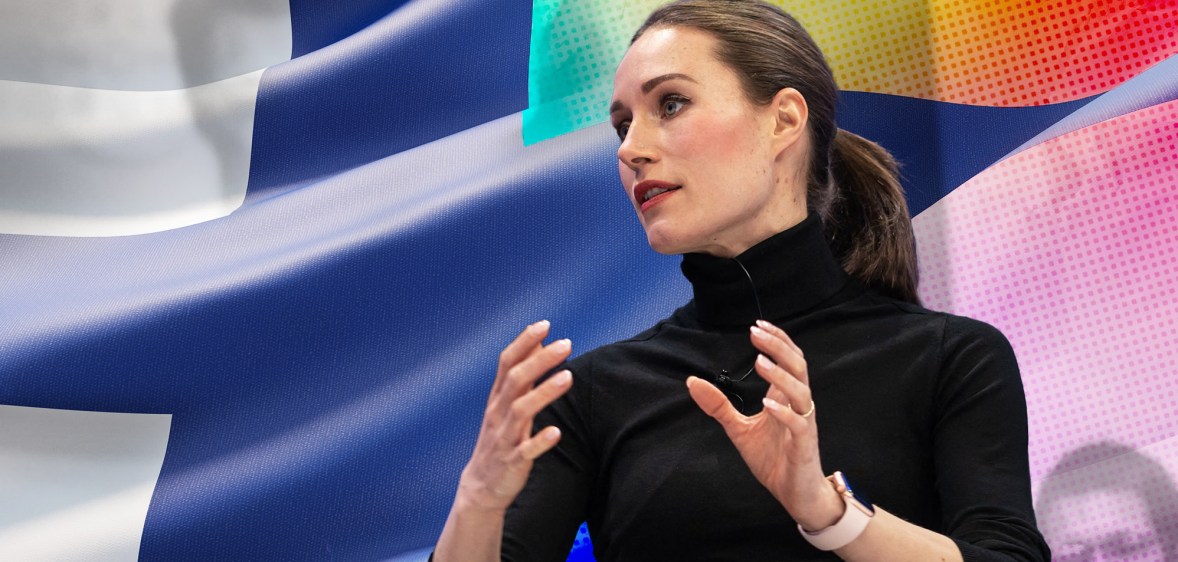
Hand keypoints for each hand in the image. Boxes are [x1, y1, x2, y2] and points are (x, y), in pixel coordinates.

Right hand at [456, 320, 572, 513]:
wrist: (481, 487)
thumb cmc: (500, 439)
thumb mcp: (506, 405)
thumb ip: (522, 376)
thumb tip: (538, 343)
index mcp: (497, 398)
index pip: (507, 363)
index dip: (524, 342)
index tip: (544, 324)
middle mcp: (498, 414)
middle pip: (516, 381)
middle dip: (540, 361)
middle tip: (566, 343)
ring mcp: (504, 438)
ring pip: (521, 411)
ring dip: (544, 393)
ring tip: (569, 377)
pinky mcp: (512, 462)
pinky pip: (525, 451)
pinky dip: (539, 441)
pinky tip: (555, 432)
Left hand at [685, 320, 842, 529]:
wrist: (795, 493)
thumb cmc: (773, 459)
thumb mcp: (739, 429)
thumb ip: (719, 406)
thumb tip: (692, 381)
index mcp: (785, 397)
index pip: (788, 359)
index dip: (777, 340)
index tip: (756, 326)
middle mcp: (798, 405)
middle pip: (797, 366)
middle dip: (778, 347)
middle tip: (755, 333)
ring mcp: (803, 424)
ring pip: (801, 391)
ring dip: (781, 375)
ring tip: (760, 362)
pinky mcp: (804, 445)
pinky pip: (798, 424)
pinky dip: (784, 412)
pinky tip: (768, 403)